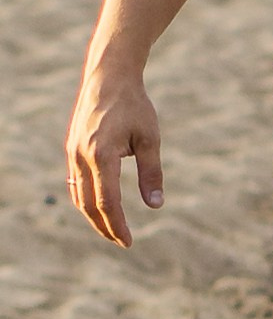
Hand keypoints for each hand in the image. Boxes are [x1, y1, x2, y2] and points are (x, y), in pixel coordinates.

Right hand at [66, 66, 162, 249]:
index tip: (128, 242)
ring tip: (111, 228)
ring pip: (78, 194)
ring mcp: (72, 152)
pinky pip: (76, 181)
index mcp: (101, 155)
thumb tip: (155, 205)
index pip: (107, 203)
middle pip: (88, 204)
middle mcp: (81, 156)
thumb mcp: (149, 138)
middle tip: (121, 241)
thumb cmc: (134, 105)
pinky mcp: (71, 147)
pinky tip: (99, 205)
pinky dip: (86, 198)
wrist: (108, 76)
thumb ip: (151, 173)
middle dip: (104, 226)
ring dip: (92, 215)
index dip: (117, 225)